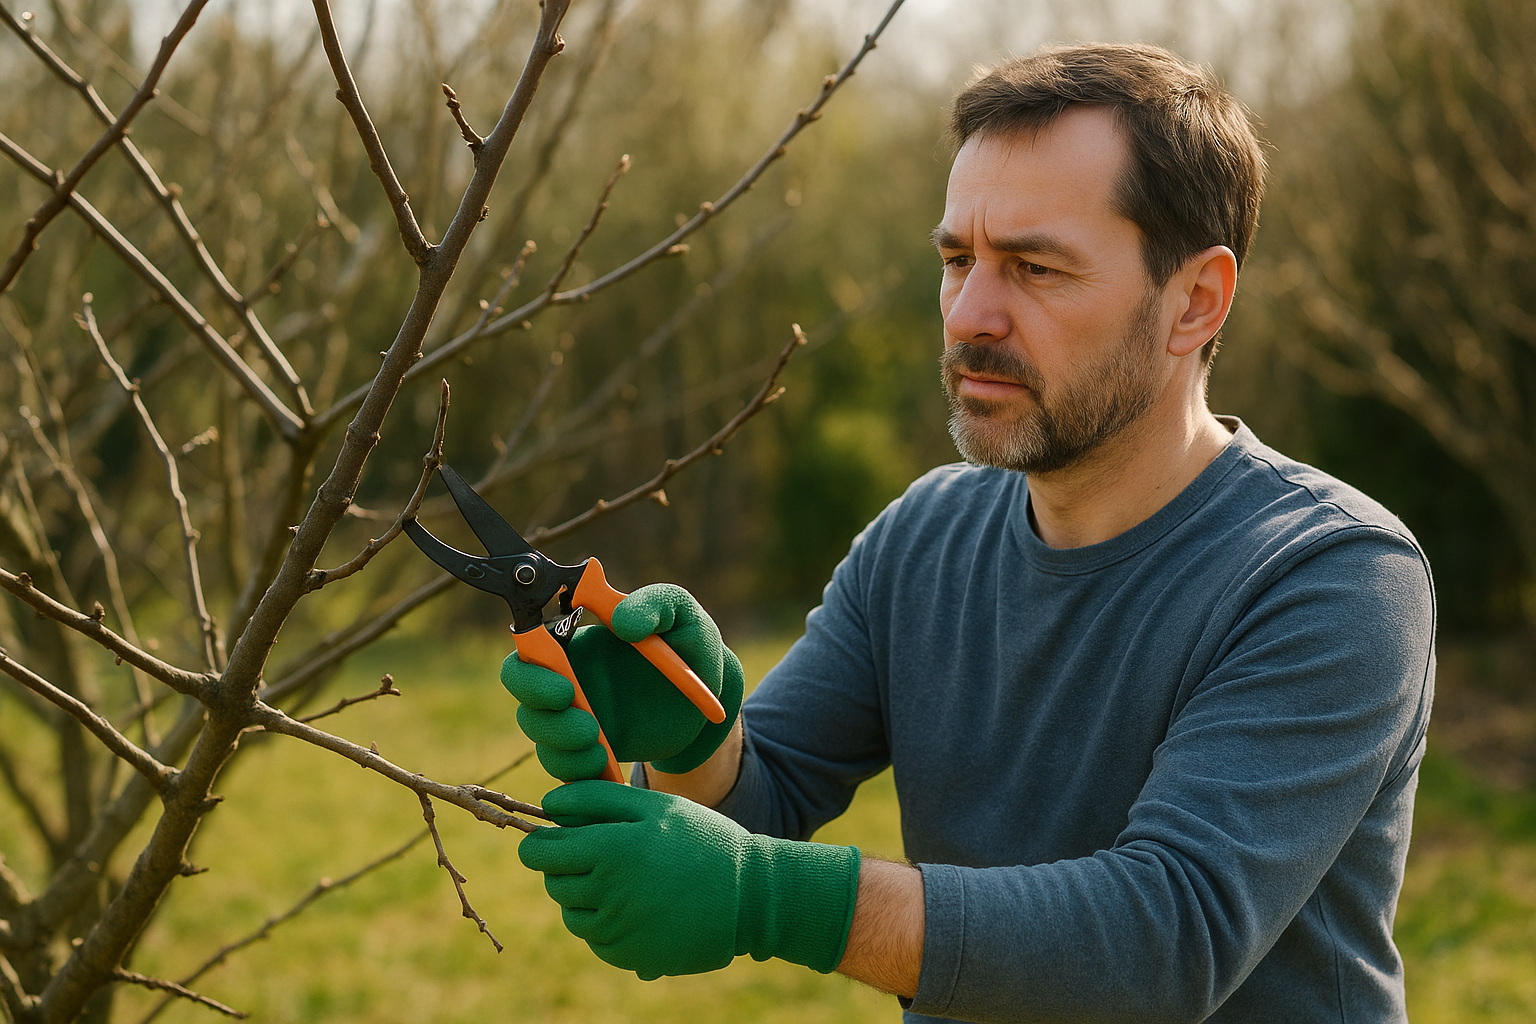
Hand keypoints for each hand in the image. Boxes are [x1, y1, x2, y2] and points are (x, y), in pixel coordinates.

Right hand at [500, 584, 743, 780]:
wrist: (711, 693)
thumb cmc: (688, 641)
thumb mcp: (680, 614)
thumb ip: (654, 604)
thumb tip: (621, 619)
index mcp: (576, 638)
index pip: (526, 648)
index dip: (529, 671)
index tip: (563, 688)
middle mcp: (566, 675)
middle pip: (522, 695)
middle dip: (543, 713)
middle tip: (587, 725)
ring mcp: (573, 713)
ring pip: (540, 734)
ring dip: (562, 745)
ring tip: (600, 746)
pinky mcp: (588, 747)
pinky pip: (563, 765)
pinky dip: (577, 770)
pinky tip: (603, 766)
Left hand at [519, 781, 860, 978]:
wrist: (750, 896)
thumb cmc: (701, 840)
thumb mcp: (656, 806)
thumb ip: (597, 798)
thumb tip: (549, 804)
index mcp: (611, 849)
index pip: (539, 852)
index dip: (539, 842)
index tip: (553, 839)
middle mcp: (608, 893)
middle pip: (552, 883)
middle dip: (566, 867)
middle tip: (602, 856)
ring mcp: (618, 930)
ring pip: (571, 913)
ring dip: (585, 897)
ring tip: (626, 881)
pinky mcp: (629, 957)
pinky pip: (595, 939)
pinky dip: (606, 923)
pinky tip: (640, 907)